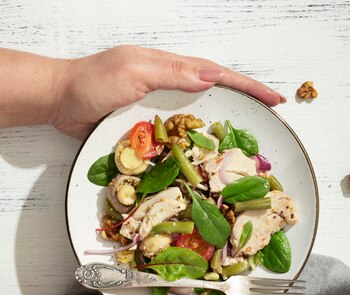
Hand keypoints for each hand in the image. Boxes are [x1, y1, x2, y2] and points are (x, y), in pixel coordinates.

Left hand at [51, 45, 285, 138]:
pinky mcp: (153, 127)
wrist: (60, 102)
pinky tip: (211, 155)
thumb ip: (172, 72)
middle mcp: (172, 87)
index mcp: (172, 68)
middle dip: (247, 102)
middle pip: (218, 93)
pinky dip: (201, 142)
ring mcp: (163, 108)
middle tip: (272, 116)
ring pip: (204, 115)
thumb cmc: (92, 83)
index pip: (219, 75)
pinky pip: (184, 134)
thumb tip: (213, 75)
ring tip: (252, 139)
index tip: (273, 98)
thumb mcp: (134, 71)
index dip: (248, 86)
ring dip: (228, 124)